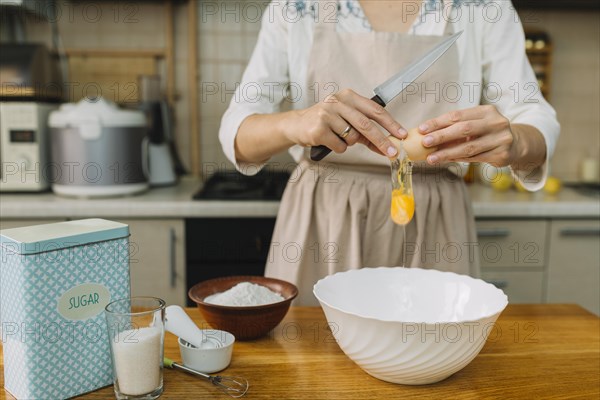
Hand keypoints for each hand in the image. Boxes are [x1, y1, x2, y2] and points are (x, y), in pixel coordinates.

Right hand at [286, 89, 405, 156]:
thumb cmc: (325, 122)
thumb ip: (365, 130)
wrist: (296, 125)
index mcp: (348, 96)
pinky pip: (340, 145)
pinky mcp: (319, 129)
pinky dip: (338, 148)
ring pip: (352, 137)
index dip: (390, 123)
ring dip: (349, 143)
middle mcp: (337, 102)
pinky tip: (329, 141)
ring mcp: (327, 114)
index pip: (374, 109)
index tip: (401, 134)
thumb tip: (387, 145)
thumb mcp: (345, 120)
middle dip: (382, 140)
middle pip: (366, 124)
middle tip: (393, 152)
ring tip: (337, 136)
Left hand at [417, 105, 517, 166]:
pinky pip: (475, 158)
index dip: (438, 122)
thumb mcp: (475, 124)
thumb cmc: (487, 132)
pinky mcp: (502, 154)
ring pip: (468, 147)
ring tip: (431, 158)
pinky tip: (446, 160)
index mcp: (486, 111)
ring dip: (447, 153)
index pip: (457, 115)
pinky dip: (458, 159)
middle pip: (463, 129)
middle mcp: (496, 122)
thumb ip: (455, 127)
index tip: (422, 129)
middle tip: (425, 143)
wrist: (515, 144)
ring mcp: (501, 138)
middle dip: (441, 136)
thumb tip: (426, 134)